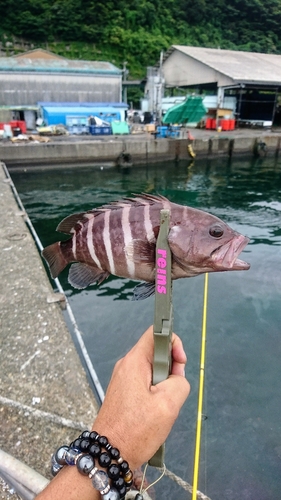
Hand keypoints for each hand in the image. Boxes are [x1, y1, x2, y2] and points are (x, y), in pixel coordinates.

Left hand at [93, 325, 189, 469]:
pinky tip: (155, 412)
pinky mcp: (124, 393)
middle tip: (173, 392)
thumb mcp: (168, 404)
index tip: (179, 363)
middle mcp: (126, 366)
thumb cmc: (135, 430)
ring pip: (153, 370)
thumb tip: (177, 378)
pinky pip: (146, 384)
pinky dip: (156, 394)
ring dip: (165, 385)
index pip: (156, 333)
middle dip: (172, 369)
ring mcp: (124, 379)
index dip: (174, 343)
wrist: (108, 455)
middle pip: (157, 353)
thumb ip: (180, 382)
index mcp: (134, 362)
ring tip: (163, 406)